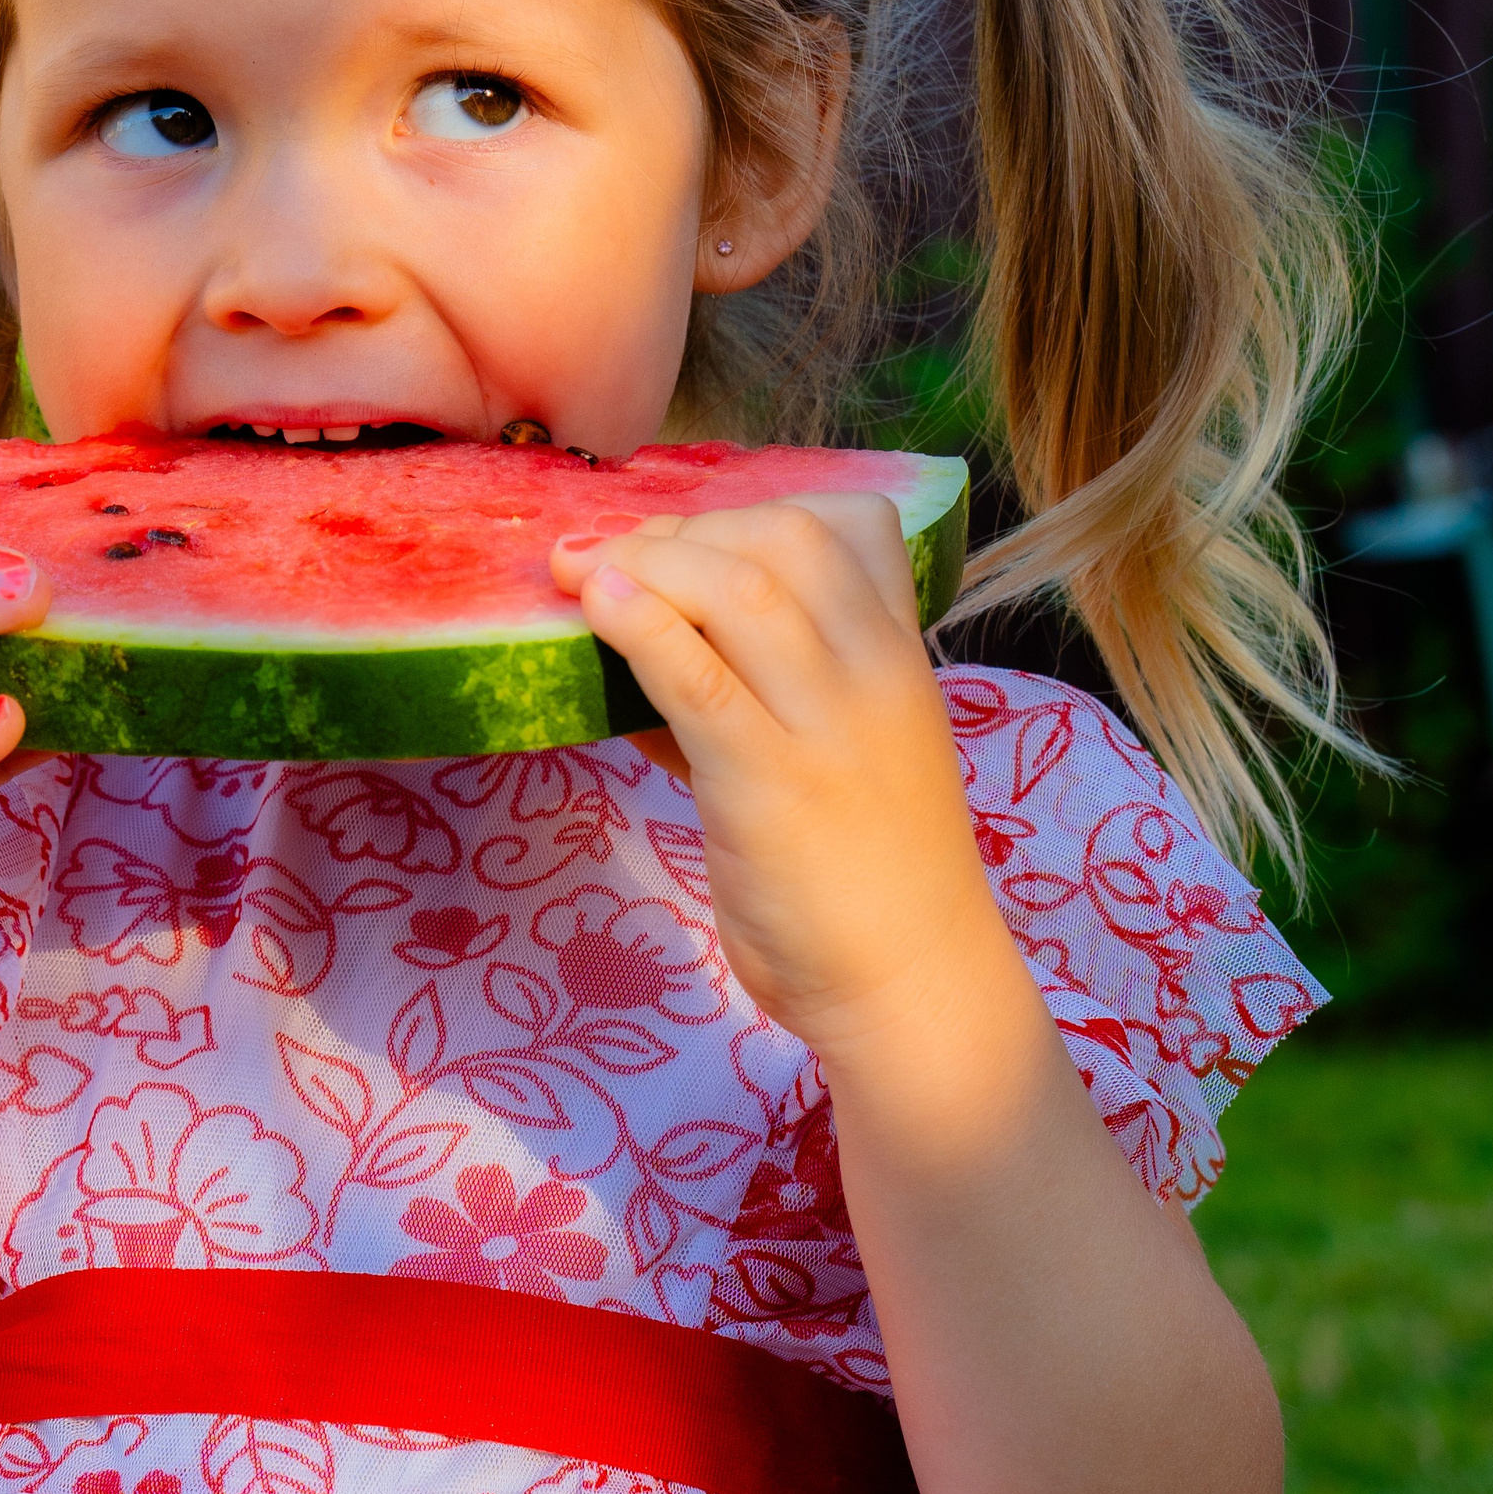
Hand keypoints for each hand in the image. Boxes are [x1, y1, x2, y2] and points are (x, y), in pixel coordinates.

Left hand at [548, 495, 1001, 1053]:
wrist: (912, 985)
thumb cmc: (863, 875)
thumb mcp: (831, 756)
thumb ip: (752, 693)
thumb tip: (641, 638)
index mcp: (902, 657)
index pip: (851, 523)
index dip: (754, 508)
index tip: (683, 537)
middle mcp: (876, 674)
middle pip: (781, 538)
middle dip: (681, 529)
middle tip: (607, 555)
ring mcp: (828, 727)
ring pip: (738, 590)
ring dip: (646, 563)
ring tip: (580, 573)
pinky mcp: (771, 784)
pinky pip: (697, 677)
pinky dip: (639, 625)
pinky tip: (596, 607)